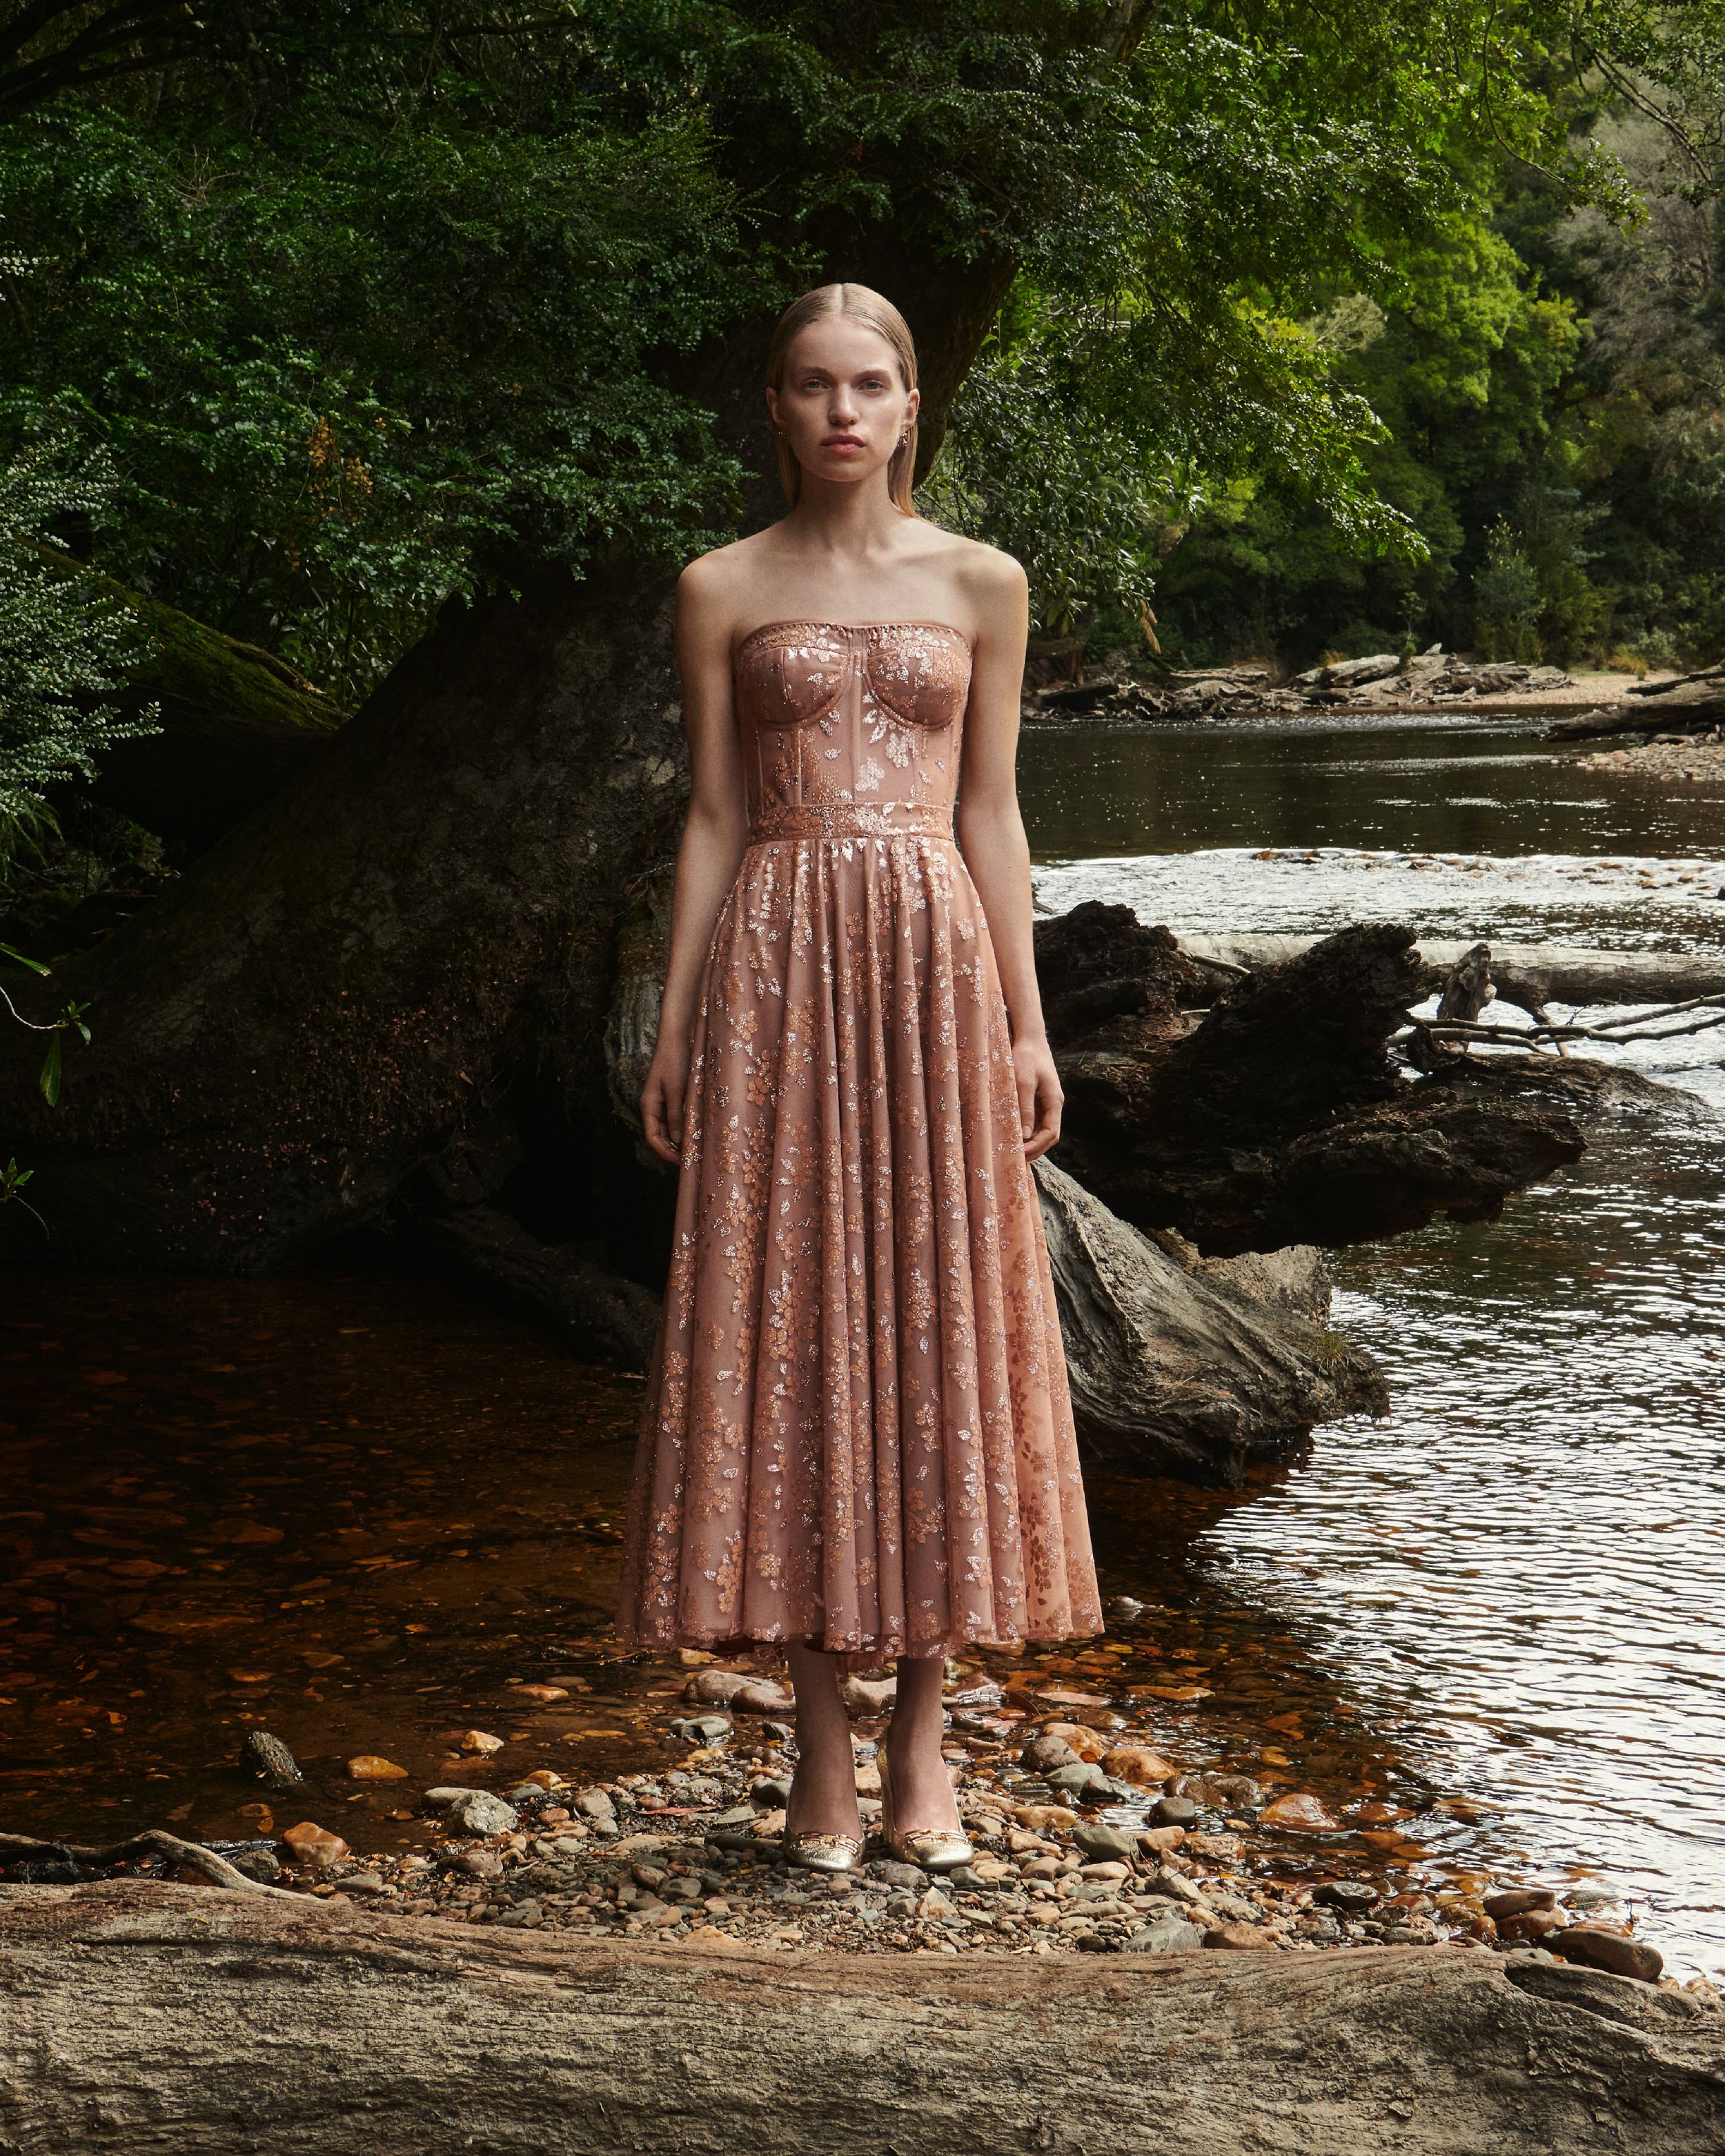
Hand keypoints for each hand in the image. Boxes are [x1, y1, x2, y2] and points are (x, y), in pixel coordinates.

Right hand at [640, 1039, 690, 1164]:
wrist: (677, 1037)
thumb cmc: (674, 1060)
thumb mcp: (676, 1089)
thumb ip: (677, 1114)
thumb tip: (678, 1140)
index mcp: (649, 1105)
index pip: (652, 1137)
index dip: (665, 1152)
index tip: (682, 1161)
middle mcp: (654, 1106)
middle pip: (661, 1136)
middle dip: (674, 1149)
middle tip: (693, 1159)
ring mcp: (664, 1101)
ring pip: (671, 1128)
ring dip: (681, 1139)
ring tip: (698, 1148)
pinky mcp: (675, 1096)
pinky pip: (678, 1117)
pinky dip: (687, 1126)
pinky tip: (699, 1131)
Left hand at [1013, 1034, 1061, 1160]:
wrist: (1029, 1038)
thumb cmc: (1026, 1057)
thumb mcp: (1023, 1081)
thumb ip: (1025, 1107)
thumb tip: (1026, 1135)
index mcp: (1054, 1100)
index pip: (1051, 1133)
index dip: (1037, 1146)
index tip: (1020, 1154)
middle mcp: (1053, 1104)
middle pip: (1049, 1136)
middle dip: (1034, 1150)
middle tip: (1015, 1160)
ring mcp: (1046, 1102)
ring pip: (1042, 1130)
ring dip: (1030, 1143)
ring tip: (1013, 1154)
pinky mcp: (1037, 1099)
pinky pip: (1035, 1122)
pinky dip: (1026, 1133)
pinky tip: (1013, 1138)